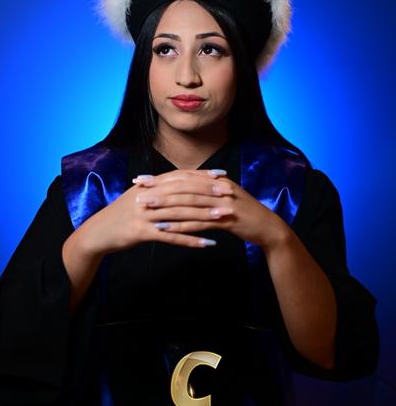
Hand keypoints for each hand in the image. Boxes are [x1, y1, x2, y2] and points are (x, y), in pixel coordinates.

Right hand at [76, 168, 232, 255]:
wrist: (97, 233)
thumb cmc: (121, 215)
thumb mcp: (138, 196)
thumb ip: (157, 188)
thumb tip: (178, 182)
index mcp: (149, 185)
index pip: (180, 176)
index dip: (201, 175)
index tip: (221, 175)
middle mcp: (148, 196)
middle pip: (183, 192)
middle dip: (208, 192)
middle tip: (228, 193)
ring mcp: (145, 214)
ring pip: (180, 213)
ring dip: (205, 215)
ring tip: (224, 217)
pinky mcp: (142, 233)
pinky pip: (172, 237)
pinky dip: (191, 240)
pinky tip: (208, 243)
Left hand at [132, 169, 289, 251]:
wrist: (268, 228)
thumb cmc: (243, 214)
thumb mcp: (224, 197)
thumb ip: (206, 191)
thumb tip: (184, 188)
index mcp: (215, 181)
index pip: (183, 177)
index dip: (161, 178)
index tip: (142, 180)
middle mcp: (218, 188)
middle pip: (184, 188)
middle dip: (159, 190)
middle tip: (137, 193)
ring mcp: (223, 204)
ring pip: (189, 204)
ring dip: (166, 207)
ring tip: (146, 210)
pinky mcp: (227, 220)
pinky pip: (199, 223)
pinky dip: (181, 225)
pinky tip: (165, 228)